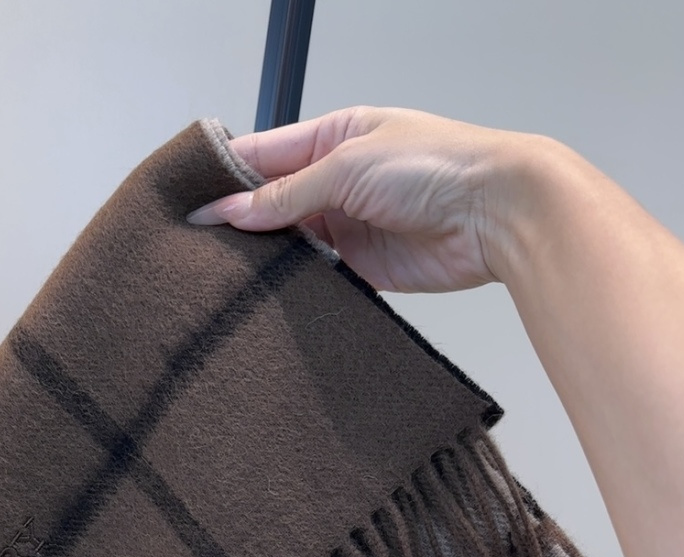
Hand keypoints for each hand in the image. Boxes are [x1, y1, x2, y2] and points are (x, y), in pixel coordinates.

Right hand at [188, 107, 528, 293]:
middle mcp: (338, 181)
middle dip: (240, 221)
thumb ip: (286, 194)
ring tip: (225, 270)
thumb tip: (233, 211)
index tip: (190, 202)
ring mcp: (348, 225)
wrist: (494, 214)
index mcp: (335, 137)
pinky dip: (294, 284)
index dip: (226, 177)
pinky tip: (268, 291)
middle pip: (273, 203)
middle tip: (199, 243)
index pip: (265, 155)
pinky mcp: (361, 267)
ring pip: (290, 243)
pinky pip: (315, 277)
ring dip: (264, 256)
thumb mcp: (348, 166)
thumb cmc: (439, 164)